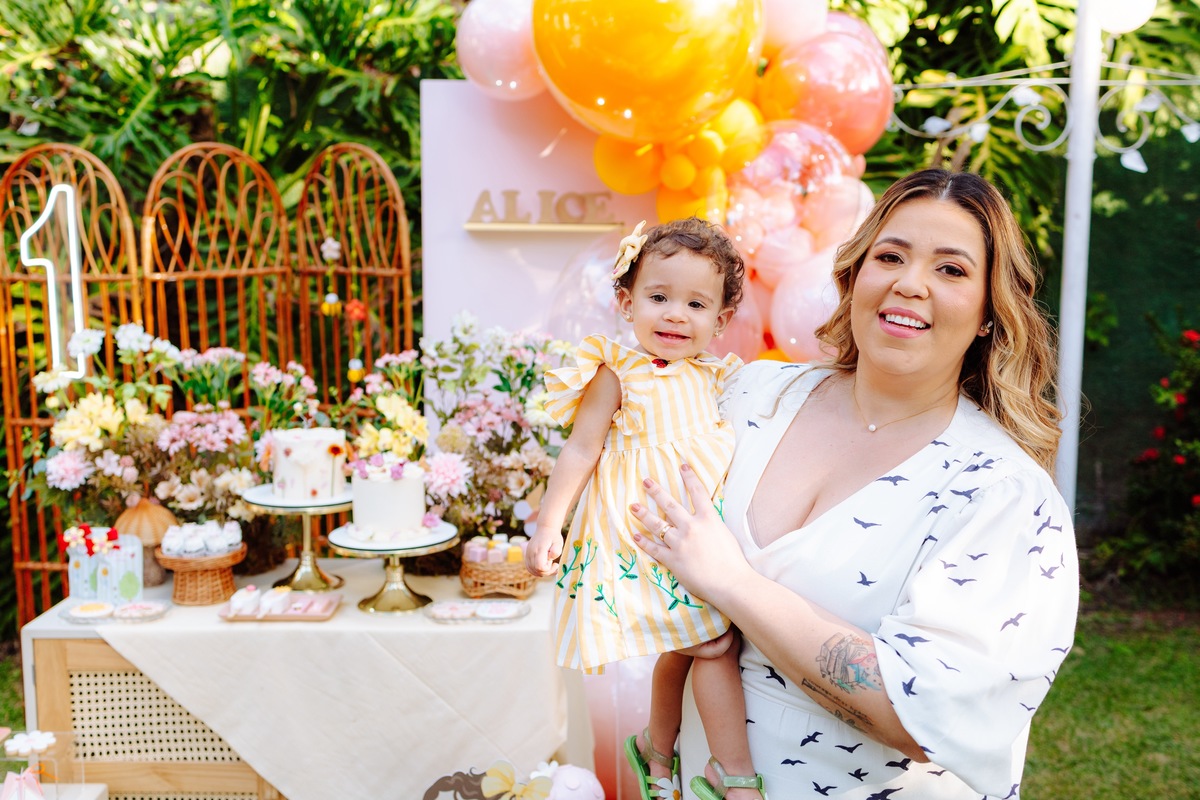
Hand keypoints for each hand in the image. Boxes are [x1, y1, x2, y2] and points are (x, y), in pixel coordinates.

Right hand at [524, 529, 562, 576]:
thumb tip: (550, 558)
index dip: (548, 569)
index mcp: (539, 549)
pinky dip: (536, 571)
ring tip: (549, 566)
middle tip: (554, 565)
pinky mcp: (527, 556)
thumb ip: (556, 551)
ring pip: (532, 571)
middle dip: (547, 572)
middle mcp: (531, 553)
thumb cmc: (553, 536)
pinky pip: (529, 568)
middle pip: (537, 571)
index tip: (555, 563)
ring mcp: (527, 554)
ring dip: (542, 572)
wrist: (545, 529)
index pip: (540, 567)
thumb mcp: (558, 542)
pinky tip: (543, 567)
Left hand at [629, 463, 752, 606]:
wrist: (730, 582)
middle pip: (670, 505)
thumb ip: (712, 524)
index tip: (682, 465)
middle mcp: (691, 527)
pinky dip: (644, 542)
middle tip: (645, 481)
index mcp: (708, 519)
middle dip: (656, 491)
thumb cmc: (733, 561)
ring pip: (658, 525)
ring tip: (633, 506)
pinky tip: (635, 536)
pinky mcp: (672, 559)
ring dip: (644, 515)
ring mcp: (680, 543)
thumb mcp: (725, 534)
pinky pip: (654, 549)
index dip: (690, 477)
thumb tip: (705, 519)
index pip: (698, 492)